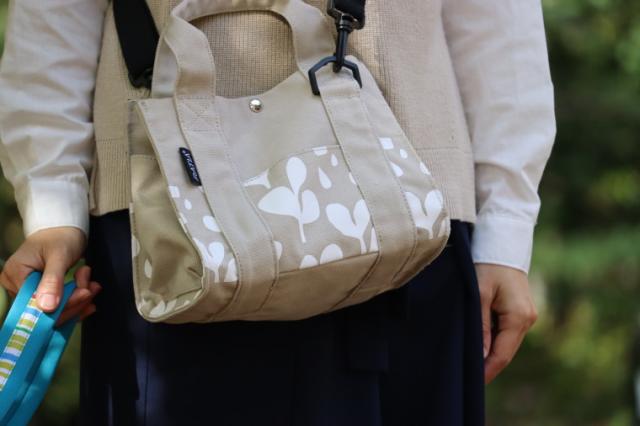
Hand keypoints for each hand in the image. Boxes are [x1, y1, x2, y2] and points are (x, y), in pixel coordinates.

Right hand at [0, 227, 100, 323]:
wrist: (65, 228)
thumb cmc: (60, 236)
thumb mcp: (59, 256)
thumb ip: (52, 281)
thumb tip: (47, 308)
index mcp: (15, 275)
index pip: (35, 304)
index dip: (61, 305)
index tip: (85, 294)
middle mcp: (17, 285)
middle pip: (45, 310)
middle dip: (73, 301)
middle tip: (92, 288)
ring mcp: (30, 290)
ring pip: (55, 309)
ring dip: (78, 300)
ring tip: (93, 285)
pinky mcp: (43, 292)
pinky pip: (59, 304)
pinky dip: (76, 300)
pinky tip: (90, 293)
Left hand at [476, 263, 537, 383]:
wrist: (502, 242)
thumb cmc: (487, 265)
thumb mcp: (479, 295)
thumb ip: (480, 326)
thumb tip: (480, 355)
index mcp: (519, 317)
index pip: (502, 354)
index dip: (487, 370)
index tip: (473, 382)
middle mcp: (528, 319)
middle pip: (506, 351)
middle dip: (488, 364)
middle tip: (467, 377)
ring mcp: (527, 315)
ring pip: (506, 343)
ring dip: (490, 352)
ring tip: (469, 362)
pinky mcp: (521, 310)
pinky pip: (506, 332)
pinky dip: (494, 340)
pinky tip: (478, 344)